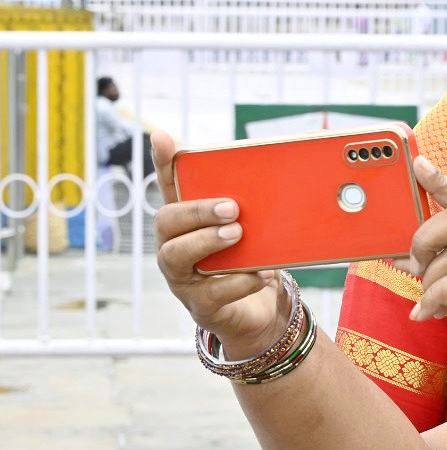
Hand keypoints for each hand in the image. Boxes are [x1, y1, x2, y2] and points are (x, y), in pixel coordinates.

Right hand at [151, 130, 287, 357]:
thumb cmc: (252, 261)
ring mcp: (182, 279)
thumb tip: (281, 178)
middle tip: (231, 207)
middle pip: (166, 221)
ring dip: (207, 241)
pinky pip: (211, 293)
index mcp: (188, 222)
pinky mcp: (201, 306)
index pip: (169, 187)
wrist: (261, 312)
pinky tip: (260, 273)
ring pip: (175, 256)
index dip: (163, 163)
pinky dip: (239, 281)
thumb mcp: (255, 230)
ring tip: (237, 234)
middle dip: (197, 211)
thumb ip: (256, 208)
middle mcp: (175, 247)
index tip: (162, 136)